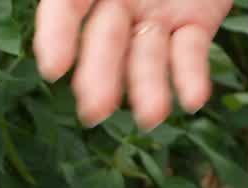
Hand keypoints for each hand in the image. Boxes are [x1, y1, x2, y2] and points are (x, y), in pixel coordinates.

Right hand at [33, 0, 232, 128]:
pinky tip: (192, 99)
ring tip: (152, 116)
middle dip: (100, 74)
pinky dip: (190, 77)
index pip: (64, 8)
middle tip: (96, 109)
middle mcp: (117, 1)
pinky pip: (189, 53)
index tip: (53, 68)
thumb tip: (73, 2)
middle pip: (103, 40)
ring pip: (145, 56)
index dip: (56, 36)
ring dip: (146, 88)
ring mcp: (154, 15)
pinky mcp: (193, 23)